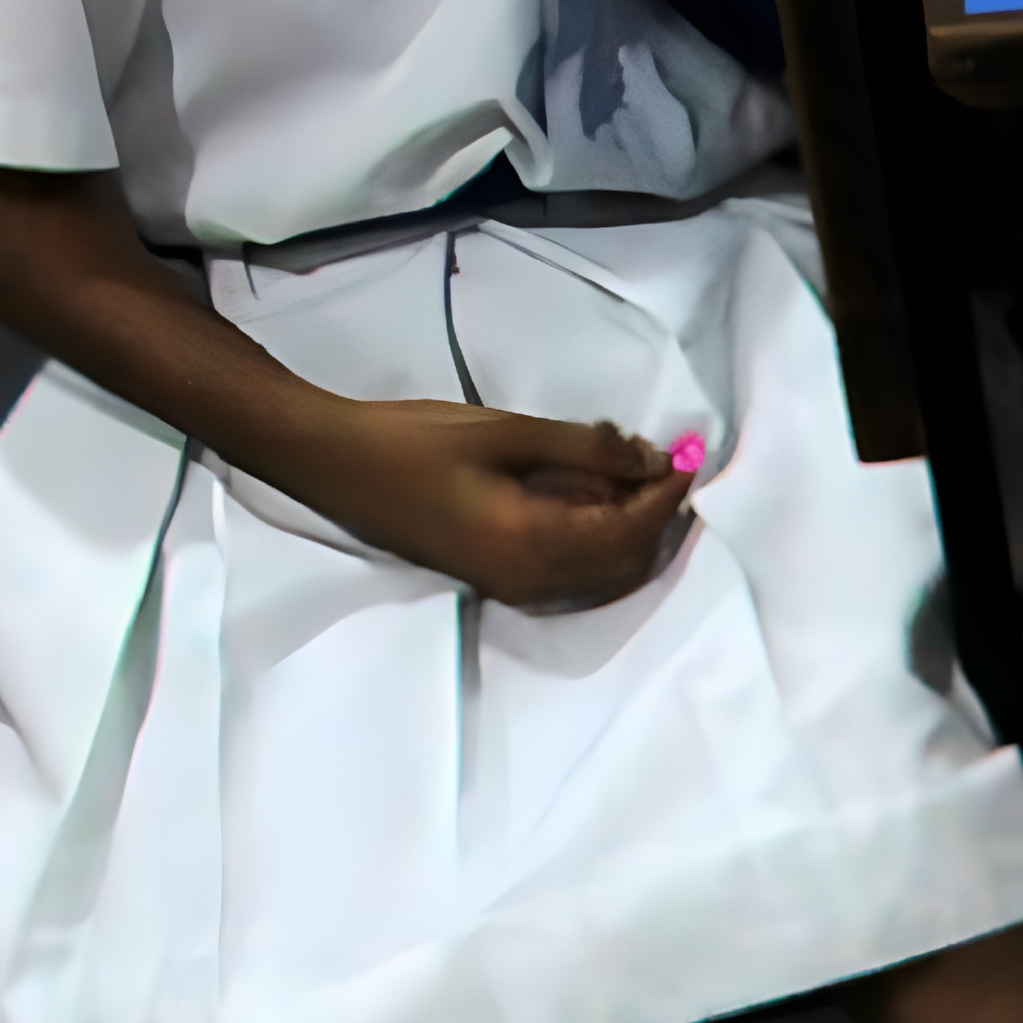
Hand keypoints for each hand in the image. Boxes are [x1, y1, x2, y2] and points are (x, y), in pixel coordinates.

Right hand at [297, 400, 690, 614]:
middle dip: (657, 515)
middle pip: (627, 561)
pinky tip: (600, 498)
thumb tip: (654, 460)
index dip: (666, 494)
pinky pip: (576, 573)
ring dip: (633, 530)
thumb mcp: (506, 433)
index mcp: (533, 548)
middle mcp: (534, 583)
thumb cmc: (411, 441)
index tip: (691, 455)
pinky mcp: (503, 581)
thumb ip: (586, 449)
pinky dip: (602, 540)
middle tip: (672, 465)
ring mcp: (517, 589)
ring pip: (606, 573)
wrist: (332, 464)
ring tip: (641, 475)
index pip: (629, 531)